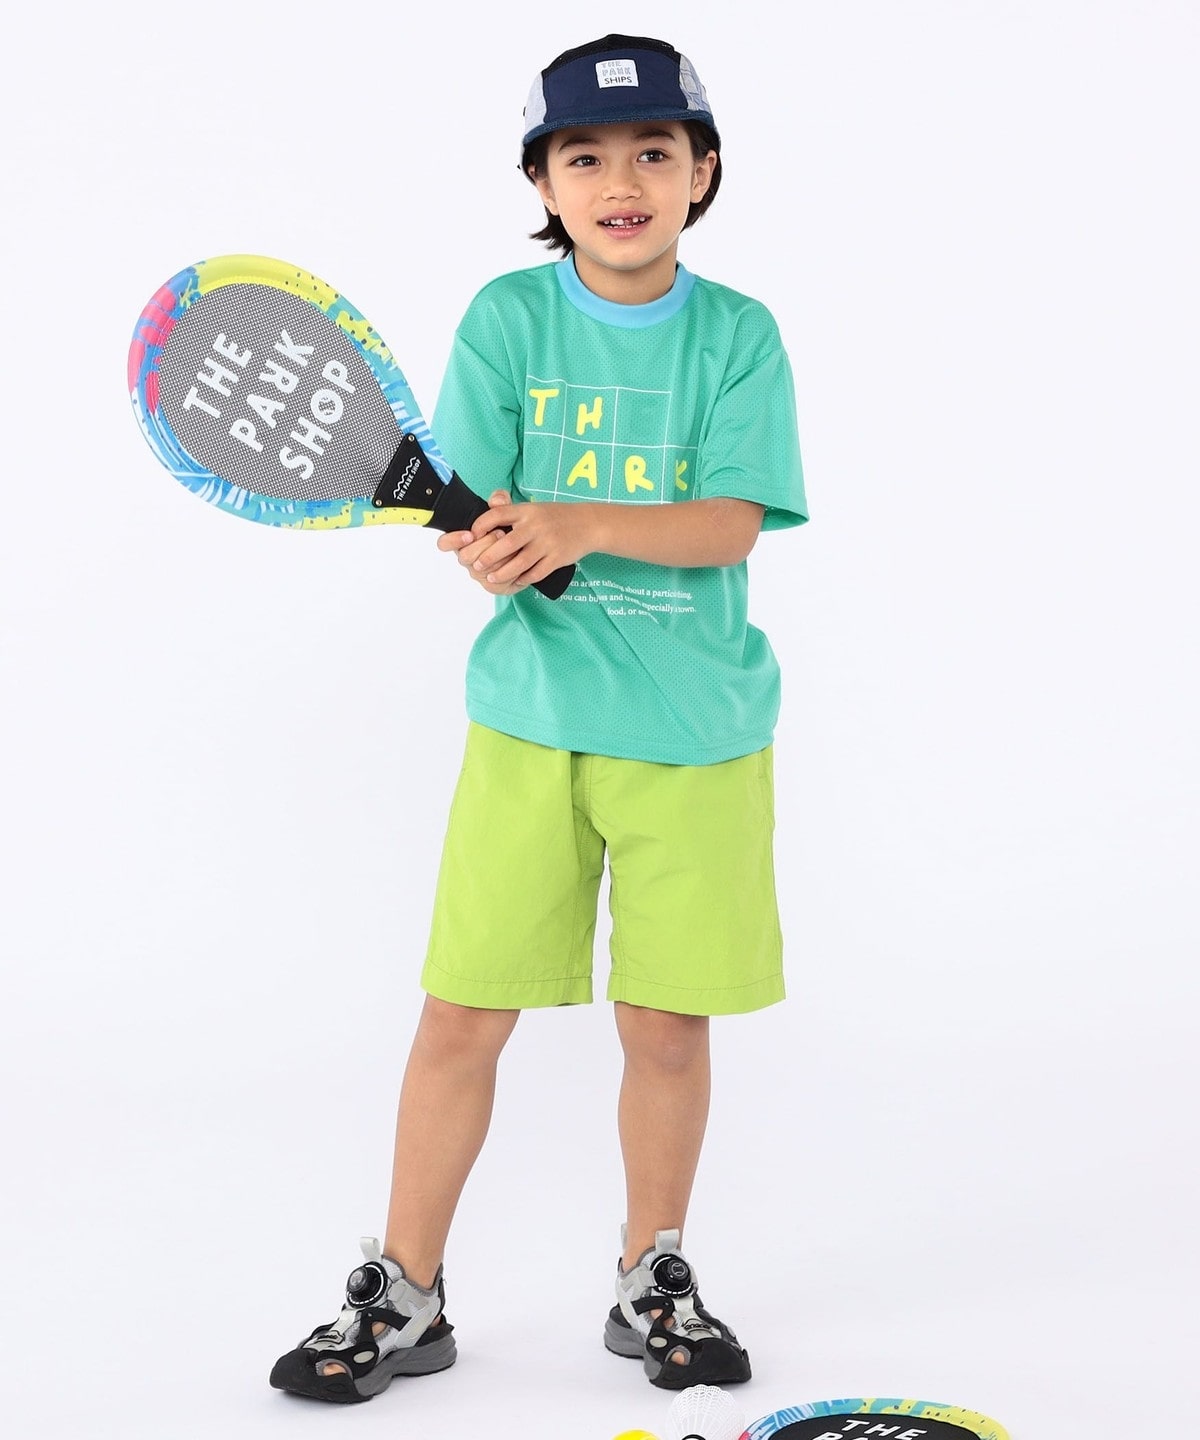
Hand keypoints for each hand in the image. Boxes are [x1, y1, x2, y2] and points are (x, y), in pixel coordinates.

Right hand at [436, 490, 513, 592]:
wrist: (529, 553)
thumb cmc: (510, 531)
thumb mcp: (506, 512)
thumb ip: (500, 502)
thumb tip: (497, 500)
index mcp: (463, 541)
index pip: (444, 543)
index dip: (453, 540)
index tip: (470, 535)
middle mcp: (467, 558)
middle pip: (465, 556)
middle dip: (485, 544)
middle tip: (501, 534)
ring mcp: (479, 573)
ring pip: (482, 569)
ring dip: (499, 556)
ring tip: (513, 546)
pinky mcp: (493, 585)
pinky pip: (496, 581)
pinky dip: (508, 570)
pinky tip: (518, 560)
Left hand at [466, 493, 594, 592]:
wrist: (588, 523)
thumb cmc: (555, 517)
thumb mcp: (533, 507)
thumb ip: (511, 512)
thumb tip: (487, 516)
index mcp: (526, 511)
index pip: (497, 514)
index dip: (481, 525)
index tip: (471, 536)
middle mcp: (535, 526)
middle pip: (506, 544)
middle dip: (488, 557)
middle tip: (477, 566)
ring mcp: (547, 543)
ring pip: (520, 563)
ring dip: (503, 573)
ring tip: (492, 578)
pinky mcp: (557, 558)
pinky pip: (537, 572)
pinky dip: (525, 578)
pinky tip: (517, 580)